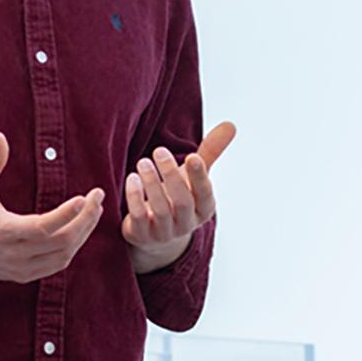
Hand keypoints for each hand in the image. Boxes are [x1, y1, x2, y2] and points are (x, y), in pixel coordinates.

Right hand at [0, 132, 104, 283]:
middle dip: (85, 220)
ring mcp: (21, 268)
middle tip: (98, 198)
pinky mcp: (24, 275)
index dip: (66, 214)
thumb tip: (0, 136)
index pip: (42, 227)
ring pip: (64, 255)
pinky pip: (57, 265)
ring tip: (93, 211)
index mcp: (2, 231)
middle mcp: (14, 253)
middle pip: (61, 241)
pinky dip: (72, 248)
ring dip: (83, 234)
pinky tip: (79, 230)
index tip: (84, 197)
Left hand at [122, 121, 235, 272]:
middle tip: (158, 150)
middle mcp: (187, 223)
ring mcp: (165, 232)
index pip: (205, 194)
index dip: (199, 177)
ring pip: (160, 210)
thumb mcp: (193, 177)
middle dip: (171, 175)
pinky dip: (135, 198)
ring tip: (143, 162)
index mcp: (203, 208)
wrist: (155, 233)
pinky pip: (139, 218)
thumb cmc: (176, 197)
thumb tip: (230, 125)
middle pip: (182, 201)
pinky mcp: (143, 235)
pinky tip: (131, 178)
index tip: (192, 156)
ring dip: (151, 184)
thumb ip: (210, 153)